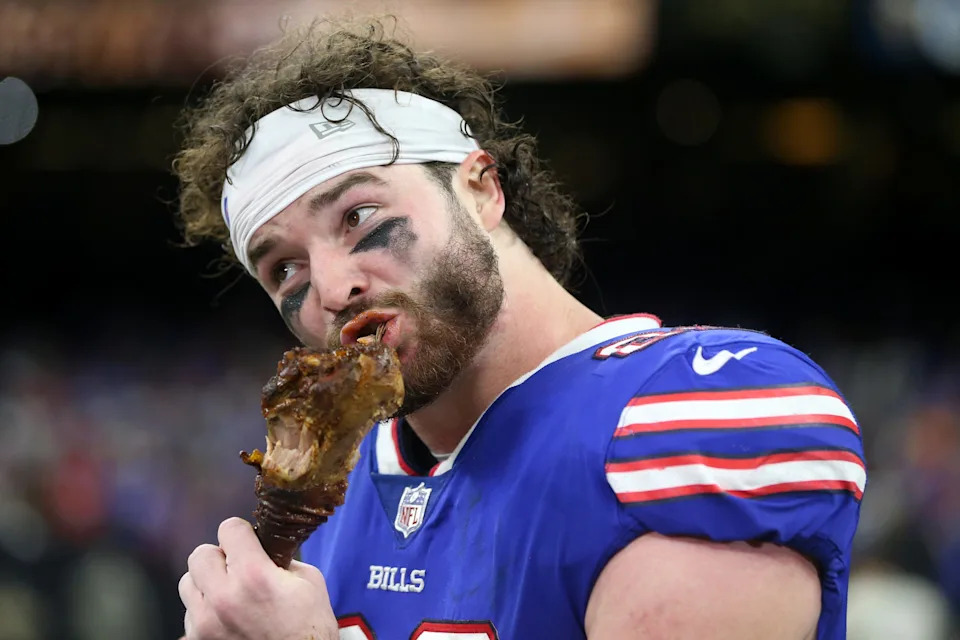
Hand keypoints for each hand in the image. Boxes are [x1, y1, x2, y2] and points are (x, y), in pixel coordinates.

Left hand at [178, 517, 338, 639]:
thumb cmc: (310, 630)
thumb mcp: (308, 581)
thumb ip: (281, 559)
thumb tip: (262, 548)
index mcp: (254, 576)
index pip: (228, 529)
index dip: (242, 533)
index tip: (249, 542)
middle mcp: (223, 598)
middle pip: (200, 554)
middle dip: (220, 557)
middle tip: (238, 568)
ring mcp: (205, 624)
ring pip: (188, 583)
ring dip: (207, 583)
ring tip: (230, 594)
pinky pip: (190, 613)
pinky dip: (205, 611)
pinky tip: (228, 618)